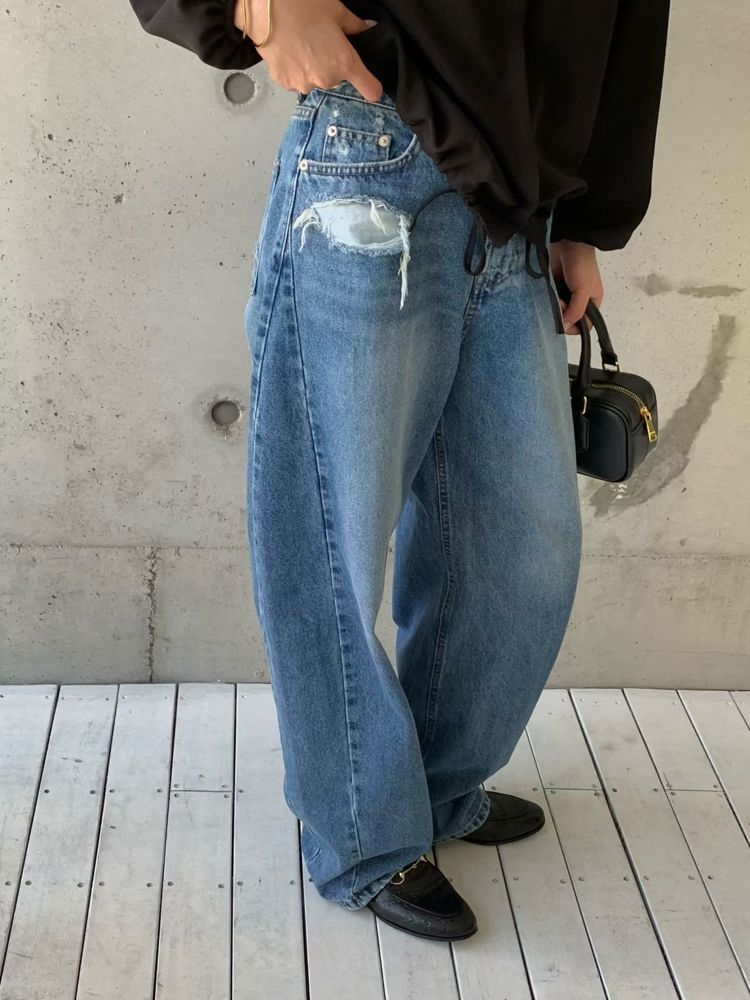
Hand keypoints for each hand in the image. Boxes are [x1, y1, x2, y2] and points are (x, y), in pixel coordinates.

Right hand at [234, 0, 382, 101]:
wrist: (261, 8)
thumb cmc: (300, 4)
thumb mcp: (336, 10)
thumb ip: (356, 25)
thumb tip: (368, 27)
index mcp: (344, 62)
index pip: (370, 90)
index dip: (373, 87)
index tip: (371, 84)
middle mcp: (326, 79)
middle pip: (339, 81)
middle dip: (335, 65)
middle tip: (322, 42)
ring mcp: (304, 84)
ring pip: (317, 80)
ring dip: (314, 68)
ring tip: (303, 44)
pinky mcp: (286, 83)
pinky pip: (298, 80)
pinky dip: (297, 69)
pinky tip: (291, 50)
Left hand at [549, 240, 603, 334]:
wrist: (568, 242)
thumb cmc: (582, 263)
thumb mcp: (583, 289)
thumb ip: (576, 310)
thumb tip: (566, 326)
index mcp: (593, 301)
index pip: (586, 325)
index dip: (575, 327)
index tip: (566, 322)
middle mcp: (580, 300)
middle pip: (569, 319)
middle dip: (563, 315)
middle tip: (560, 303)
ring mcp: (566, 294)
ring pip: (558, 311)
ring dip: (554, 308)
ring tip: (555, 296)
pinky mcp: (555, 287)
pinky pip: (550, 301)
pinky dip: (548, 300)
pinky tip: (549, 293)